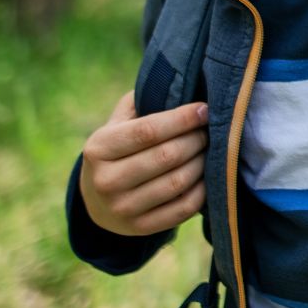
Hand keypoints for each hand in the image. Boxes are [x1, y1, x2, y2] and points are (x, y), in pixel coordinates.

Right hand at [79, 91, 208, 235]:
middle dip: (197, 139)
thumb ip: (141, 101)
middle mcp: (105, 181)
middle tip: (213, 129)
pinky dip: (202, 190)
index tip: (204, 109)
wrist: (95, 200)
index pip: (148, 131)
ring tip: (211, 150)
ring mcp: (122, 208)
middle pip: (167, 156)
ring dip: (203, 163)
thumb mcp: (116, 123)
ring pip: (177, 183)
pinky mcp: (139, 228)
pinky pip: (182, 209)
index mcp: (98, 148)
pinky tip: (208, 175)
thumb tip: (181, 79)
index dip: (182, 119)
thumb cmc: (117, 149)